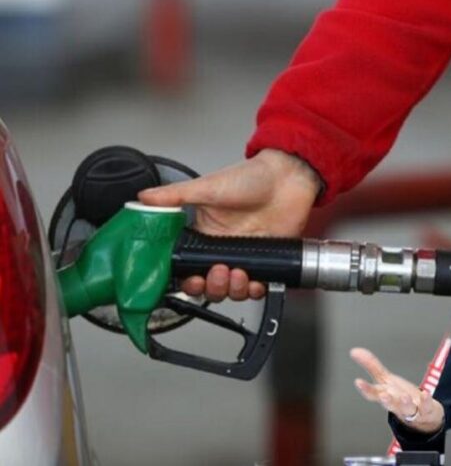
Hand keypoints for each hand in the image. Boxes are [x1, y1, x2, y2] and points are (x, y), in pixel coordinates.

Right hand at [138, 148, 321, 300]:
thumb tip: (143, 198)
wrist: (289, 177)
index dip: (186, 278)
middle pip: (208, 284)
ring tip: (237, 273)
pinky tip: (254, 281)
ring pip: (231, 289)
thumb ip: (175, 195)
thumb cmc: (252, 177)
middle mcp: (223, 247)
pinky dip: (254, 290)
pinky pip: (257, 286)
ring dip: (231, 289)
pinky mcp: (267, 260)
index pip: (187, 264)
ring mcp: (245, 255)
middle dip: (210, 287)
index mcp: (204, 232)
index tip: (188, 279)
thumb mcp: (209, 186)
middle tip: (216, 274)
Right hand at [350, 347, 443, 433]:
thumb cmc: (399, 396)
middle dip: (386, 400)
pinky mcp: (426, 409)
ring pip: (407, 408)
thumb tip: (354, 351)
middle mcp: (396, 404)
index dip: (365, 388)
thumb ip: (371, 365)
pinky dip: (426, 401)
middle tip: (383, 395)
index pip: (373, 394)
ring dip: (405, 403)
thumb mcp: (385, 380)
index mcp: (385, 395)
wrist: (422, 416)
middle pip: (390, 404)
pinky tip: (426, 393)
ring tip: (404, 397)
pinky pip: (426, 406)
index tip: (358, 381)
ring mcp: (411, 408)